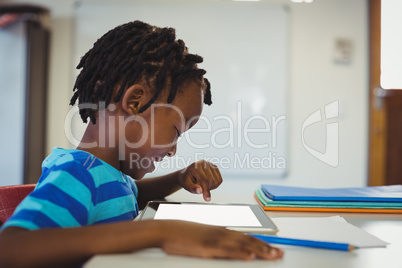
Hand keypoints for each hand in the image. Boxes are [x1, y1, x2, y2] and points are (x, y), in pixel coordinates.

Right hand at [159, 220, 283, 259]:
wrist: (166, 229)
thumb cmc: (182, 232)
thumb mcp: (202, 233)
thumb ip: (215, 238)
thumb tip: (227, 243)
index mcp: (221, 230)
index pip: (245, 237)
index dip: (261, 243)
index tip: (273, 248)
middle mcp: (221, 234)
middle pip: (248, 241)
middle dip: (266, 248)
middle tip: (281, 253)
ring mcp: (215, 241)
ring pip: (241, 246)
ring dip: (259, 251)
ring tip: (273, 255)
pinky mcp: (207, 249)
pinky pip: (227, 252)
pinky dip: (240, 254)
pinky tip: (250, 257)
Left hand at [179, 160, 221, 200]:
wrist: (187, 174)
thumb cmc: (186, 179)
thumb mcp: (185, 185)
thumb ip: (192, 188)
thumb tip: (200, 191)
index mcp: (195, 166)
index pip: (204, 179)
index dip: (206, 190)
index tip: (206, 198)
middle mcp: (204, 163)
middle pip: (211, 180)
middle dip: (207, 188)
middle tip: (200, 188)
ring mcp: (210, 164)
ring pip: (217, 181)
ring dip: (211, 187)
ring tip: (203, 185)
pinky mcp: (215, 167)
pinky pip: (220, 180)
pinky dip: (215, 185)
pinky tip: (208, 183)